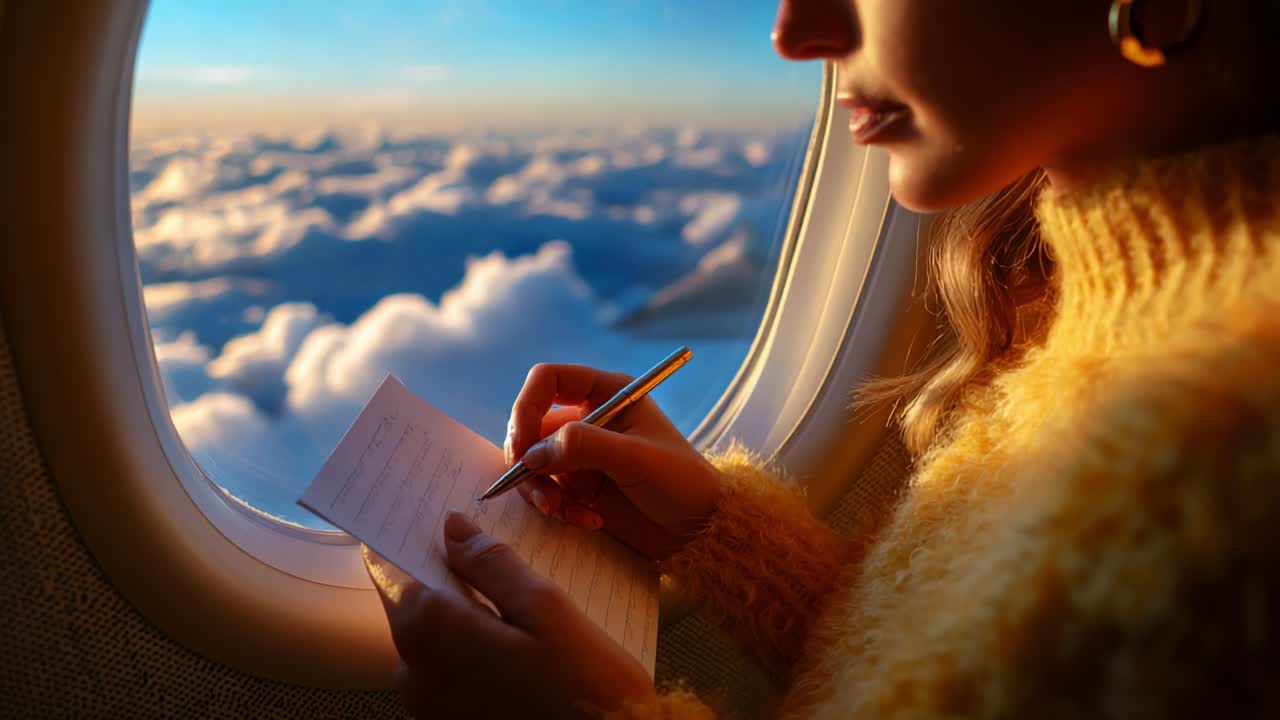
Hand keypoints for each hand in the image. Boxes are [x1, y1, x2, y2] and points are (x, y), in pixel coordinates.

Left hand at [366, 512, 654, 718]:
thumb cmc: (583, 683)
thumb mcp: (545, 607)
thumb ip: (490, 564)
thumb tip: (451, 528)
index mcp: (429, 633)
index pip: (394, 569)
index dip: (417, 541)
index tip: (441, 521)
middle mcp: (413, 674)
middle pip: (414, 605)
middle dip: (448, 579)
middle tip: (496, 560)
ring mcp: (428, 707)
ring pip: (433, 640)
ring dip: (463, 617)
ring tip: (515, 604)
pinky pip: (448, 672)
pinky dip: (471, 651)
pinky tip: (514, 645)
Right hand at [506, 363, 720, 559]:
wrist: (698, 530)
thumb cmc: (680, 482)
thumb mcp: (634, 458)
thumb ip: (582, 446)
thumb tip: (530, 455)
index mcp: (606, 393)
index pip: (547, 379)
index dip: (526, 407)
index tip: (522, 446)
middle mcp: (587, 418)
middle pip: (529, 425)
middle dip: (528, 461)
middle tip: (542, 493)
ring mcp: (580, 453)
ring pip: (532, 463)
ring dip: (540, 491)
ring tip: (565, 513)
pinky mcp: (578, 486)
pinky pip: (546, 491)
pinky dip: (558, 508)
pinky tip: (589, 521)